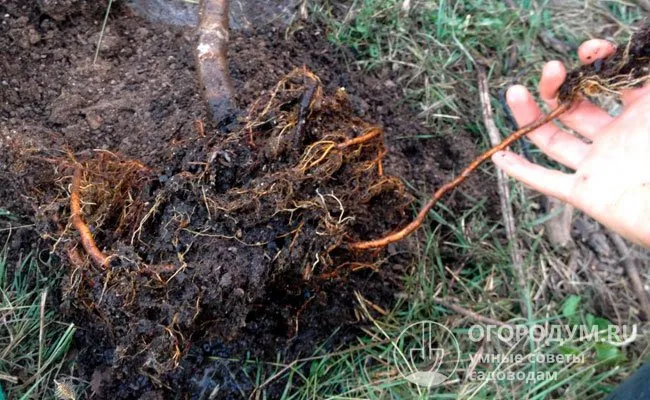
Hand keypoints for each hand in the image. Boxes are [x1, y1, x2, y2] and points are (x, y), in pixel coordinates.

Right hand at [492, 39, 649, 246]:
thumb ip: (646, 77)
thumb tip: (637, 49)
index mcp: (635, 118)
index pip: (606, 85)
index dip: (595, 64)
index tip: (588, 51)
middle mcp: (611, 141)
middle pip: (572, 110)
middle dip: (556, 87)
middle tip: (551, 69)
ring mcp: (595, 167)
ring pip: (553, 141)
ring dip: (530, 117)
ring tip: (514, 92)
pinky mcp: (583, 193)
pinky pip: (547, 182)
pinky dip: (522, 171)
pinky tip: (499, 156)